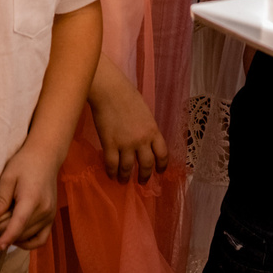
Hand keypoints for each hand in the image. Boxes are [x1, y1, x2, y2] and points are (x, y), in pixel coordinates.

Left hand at [0, 143, 61, 250]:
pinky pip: (41, 239)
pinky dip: (28, 242)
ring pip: (29, 237)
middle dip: (4, 232)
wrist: (45, 157)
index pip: (19, 224)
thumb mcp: (7, 177)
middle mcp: (44, 210)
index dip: (8, 237)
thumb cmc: (24, 164)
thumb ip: (0, 199)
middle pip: (21, 231)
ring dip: (14, 236)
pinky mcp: (51, 219)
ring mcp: (50, 216)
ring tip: (2, 226)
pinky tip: (17, 236)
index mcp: (32, 199)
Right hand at [87, 64, 168, 181]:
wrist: (110, 90)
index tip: (159, 172)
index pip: (162, 154)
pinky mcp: (110, 144)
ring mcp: (126, 143)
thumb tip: (145, 141)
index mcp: (153, 131)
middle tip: (142, 182)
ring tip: (123, 181)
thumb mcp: (145, 113)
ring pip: (128, 168)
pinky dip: (112, 172)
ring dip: (125, 177)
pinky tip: (111, 175)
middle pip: (147, 165)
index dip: (162, 166)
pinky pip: (112, 164)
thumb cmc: (127, 96)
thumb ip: (147, 129)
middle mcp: (142, 140)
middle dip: (145, 176)